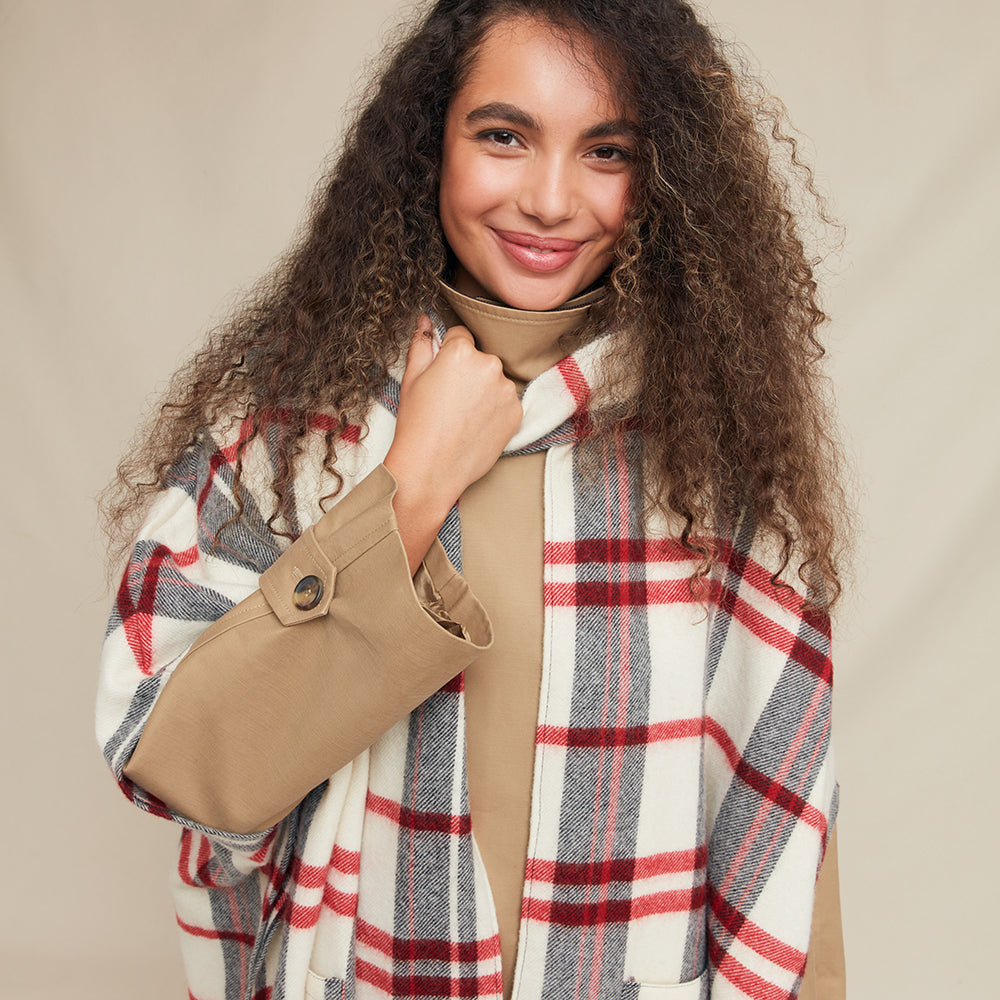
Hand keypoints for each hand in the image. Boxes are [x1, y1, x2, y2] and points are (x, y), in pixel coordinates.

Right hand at [384, 315, 521, 574]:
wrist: (431, 470)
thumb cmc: (416, 425)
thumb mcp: (412, 379)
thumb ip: (421, 343)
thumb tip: (425, 320)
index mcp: (461, 352)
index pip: (460, 336)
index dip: (448, 355)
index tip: (442, 375)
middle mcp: (490, 365)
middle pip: (481, 358)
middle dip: (469, 372)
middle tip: (450, 400)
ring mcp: (507, 390)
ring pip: (496, 381)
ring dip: (484, 392)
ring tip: (462, 417)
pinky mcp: (517, 413)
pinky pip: (506, 403)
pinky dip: (495, 411)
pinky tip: (476, 427)